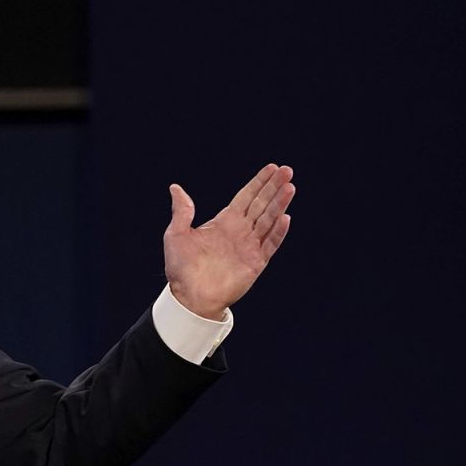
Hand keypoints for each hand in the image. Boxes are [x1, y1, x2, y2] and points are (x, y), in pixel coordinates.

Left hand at [163, 164, 294, 318]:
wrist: (189, 297)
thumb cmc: (180, 268)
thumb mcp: (176, 235)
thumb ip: (181, 211)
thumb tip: (175, 188)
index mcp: (224, 222)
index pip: (246, 197)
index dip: (259, 182)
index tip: (271, 168)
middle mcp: (240, 232)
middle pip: (261, 204)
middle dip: (274, 187)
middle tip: (287, 170)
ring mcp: (249, 247)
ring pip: (268, 220)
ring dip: (279, 204)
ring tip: (290, 186)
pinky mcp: (255, 263)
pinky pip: (270, 244)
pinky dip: (277, 231)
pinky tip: (284, 217)